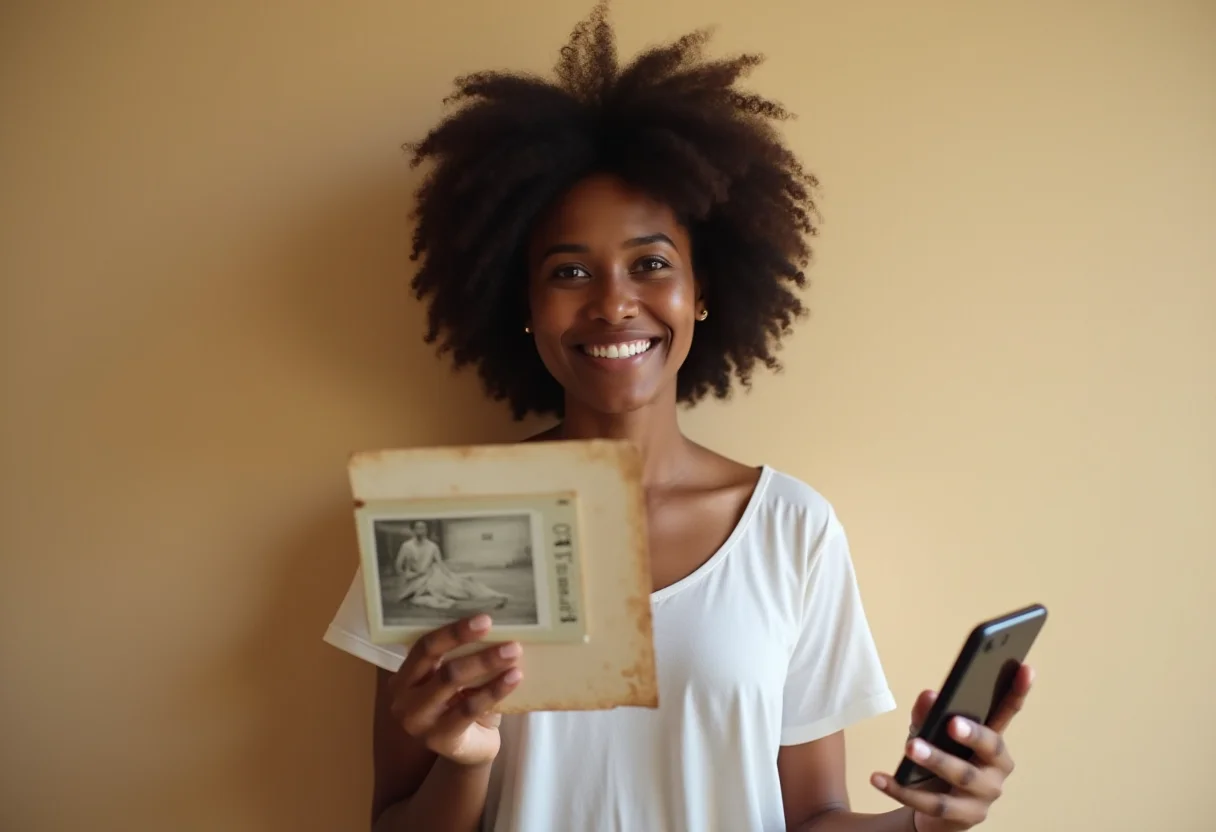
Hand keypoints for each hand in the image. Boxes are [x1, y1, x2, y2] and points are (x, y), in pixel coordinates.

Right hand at [386, 613, 524, 767]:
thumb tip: (494, 622)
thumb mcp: (454, 678)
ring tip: (514, 652)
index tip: (485, 620)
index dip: (454, 631)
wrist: (469, 749)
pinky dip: (495, 690)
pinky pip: (470, 708)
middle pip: (439, 662)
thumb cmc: (461, 704)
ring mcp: (419, 722)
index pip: (425, 646)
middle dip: (472, 645)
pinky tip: (514, 678)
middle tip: (505, 636)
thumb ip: (460, 656)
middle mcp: (404, 699)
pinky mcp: (439, 739)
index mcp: (404, 676)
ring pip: (453, 681)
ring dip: (487, 663)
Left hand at [870, 664, 1034, 830]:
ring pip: (961, 776)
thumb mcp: (930, 734)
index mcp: (992, 741)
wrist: (934, 814)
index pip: (1007, 712)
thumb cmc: (939, 763)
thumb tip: (929, 696)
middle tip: (951, 722)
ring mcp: (983, 796)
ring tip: (910, 746)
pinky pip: (932, 803)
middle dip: (971, 734)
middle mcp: (996, 768)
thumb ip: (929, 714)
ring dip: (935, 760)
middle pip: (989, 748)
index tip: (1026, 666)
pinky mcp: (964, 818)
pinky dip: (902, 790)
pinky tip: (879, 778)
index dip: (1017, 690)